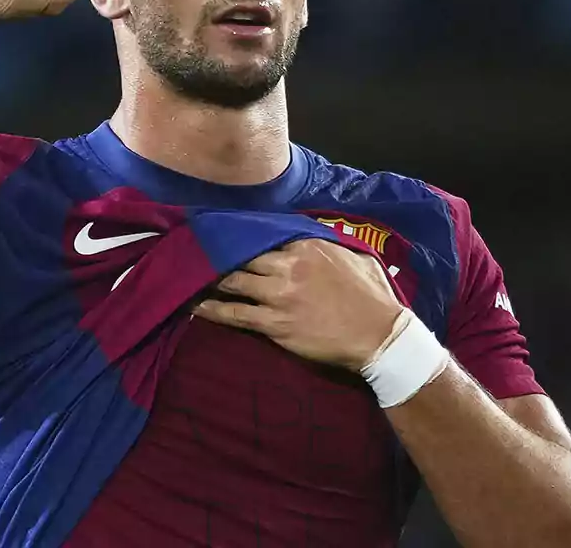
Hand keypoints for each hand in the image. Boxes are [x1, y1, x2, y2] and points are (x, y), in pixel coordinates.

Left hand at [193, 240, 405, 372]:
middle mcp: (288, 265)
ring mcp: (279, 295)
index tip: (225, 232)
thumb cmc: (373, 297)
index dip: (243, 236)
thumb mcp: (356, 256)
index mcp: (307, 246)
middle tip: (198, 250)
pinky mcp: (274, 323)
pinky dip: (213, 310)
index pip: (265, 234)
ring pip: (234, 281)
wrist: (380, 337)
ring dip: (211, 279)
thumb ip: (331, 244)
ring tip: (191, 276)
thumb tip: (316, 238)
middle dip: (220, 252)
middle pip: (243, 255)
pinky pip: (235, 314)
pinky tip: (195, 306)